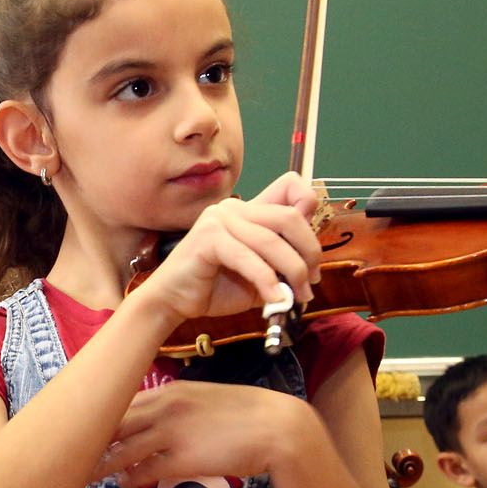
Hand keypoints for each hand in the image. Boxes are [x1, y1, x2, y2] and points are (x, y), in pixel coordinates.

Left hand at [97, 381, 313, 487]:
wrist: (278, 428)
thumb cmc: (246, 415)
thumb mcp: (204, 400)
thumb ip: (176, 408)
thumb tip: (155, 423)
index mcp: (169, 391)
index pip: (122, 402)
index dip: (100, 417)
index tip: (84, 427)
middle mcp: (164, 408)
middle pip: (113, 425)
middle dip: (91, 439)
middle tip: (72, 452)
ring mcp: (172, 433)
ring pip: (122, 451)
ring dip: (103, 465)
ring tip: (87, 475)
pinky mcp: (182, 459)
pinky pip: (145, 472)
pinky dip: (130, 480)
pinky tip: (124, 486)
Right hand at [132, 172, 322, 325]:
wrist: (173, 301)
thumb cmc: (213, 288)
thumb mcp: (260, 272)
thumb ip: (282, 261)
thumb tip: (313, 266)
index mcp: (248, 211)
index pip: (290, 186)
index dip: (309, 210)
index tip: (311, 253)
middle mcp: (234, 208)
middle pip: (290, 216)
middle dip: (309, 251)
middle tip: (310, 282)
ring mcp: (219, 219)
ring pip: (272, 241)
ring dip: (292, 272)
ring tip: (294, 298)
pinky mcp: (208, 237)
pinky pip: (249, 258)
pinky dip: (266, 281)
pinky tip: (273, 299)